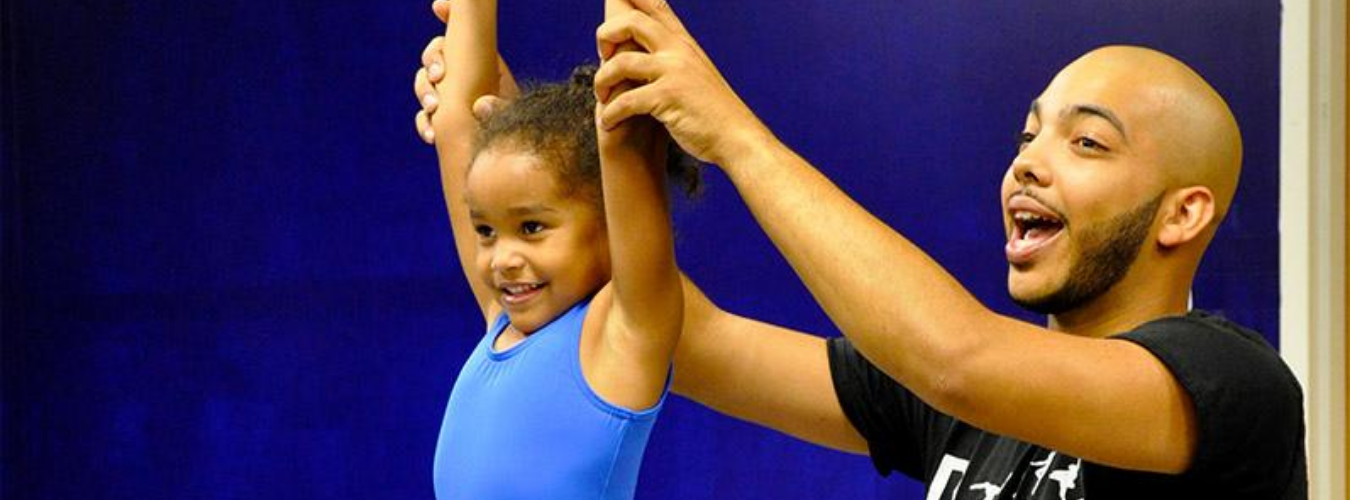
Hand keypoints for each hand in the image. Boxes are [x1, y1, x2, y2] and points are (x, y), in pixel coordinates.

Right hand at [413, 0, 515, 143]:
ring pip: (425, 85)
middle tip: (439, 74)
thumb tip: (481, 105)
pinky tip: (432, 135)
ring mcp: (450, 99)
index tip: (440, 6)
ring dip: (425, 93)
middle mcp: (463, 77)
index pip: (461, 36)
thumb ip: (502, 107)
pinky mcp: (442, 122)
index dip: (449, 16)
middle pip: (435, 57)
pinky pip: (424, 119)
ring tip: (434, 108)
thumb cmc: (520, 128)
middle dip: (432, 62)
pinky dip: (424, 125)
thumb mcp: (517, 112)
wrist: (514, 156)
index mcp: (483, 63)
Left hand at [593, 0, 772, 165]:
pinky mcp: (668, 97)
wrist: (736, 137)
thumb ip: (672, 56)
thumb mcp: (695, 72)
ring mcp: (674, 72)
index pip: (654, 4)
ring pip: (621, 62)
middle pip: (631, 20)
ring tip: (602, 98)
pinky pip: (625, 100)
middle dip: (606, 34)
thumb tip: (644, 52)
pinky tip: (609, 123)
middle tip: (603, 56)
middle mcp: (679, 49)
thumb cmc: (712, 112)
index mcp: (683, 42)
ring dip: (602, 81)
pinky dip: (611, 114)